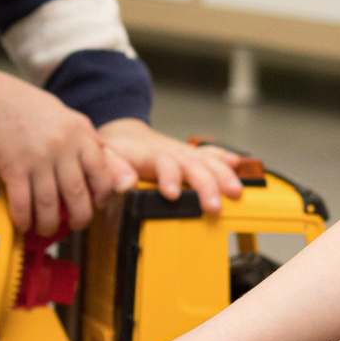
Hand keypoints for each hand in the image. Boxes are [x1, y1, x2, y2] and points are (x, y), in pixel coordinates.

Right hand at [0, 63, 127, 235]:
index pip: (100, 171)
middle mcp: (61, 147)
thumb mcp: (63, 113)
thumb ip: (83, 134)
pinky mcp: (13, 168)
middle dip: (79, 217)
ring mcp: (37, 159)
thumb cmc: (23, 104)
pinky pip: (23, 203)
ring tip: (46, 229)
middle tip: (75, 225)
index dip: (101, 193)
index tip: (96, 202)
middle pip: (78, 194)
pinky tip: (23, 224)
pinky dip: (24, 219)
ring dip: (49, 224)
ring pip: (50, 204)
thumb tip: (101, 155)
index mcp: (77, 133)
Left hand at [97, 118, 244, 214]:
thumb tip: (123, 184)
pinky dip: (224, 159)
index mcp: (147, 155)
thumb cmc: (113, 150)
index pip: (161, 162)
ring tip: (235, 192)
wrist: (122, 134)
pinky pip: (209, 154)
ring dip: (222, 175)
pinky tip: (236, 164)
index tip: (171, 194)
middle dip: (206, 184)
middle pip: (192, 164)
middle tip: (214, 205)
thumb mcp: (103, 157)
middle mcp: (169, 152)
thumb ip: (111, 170)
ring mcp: (182, 153)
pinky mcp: (189, 156)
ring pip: (206, 160)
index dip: (169, 176)